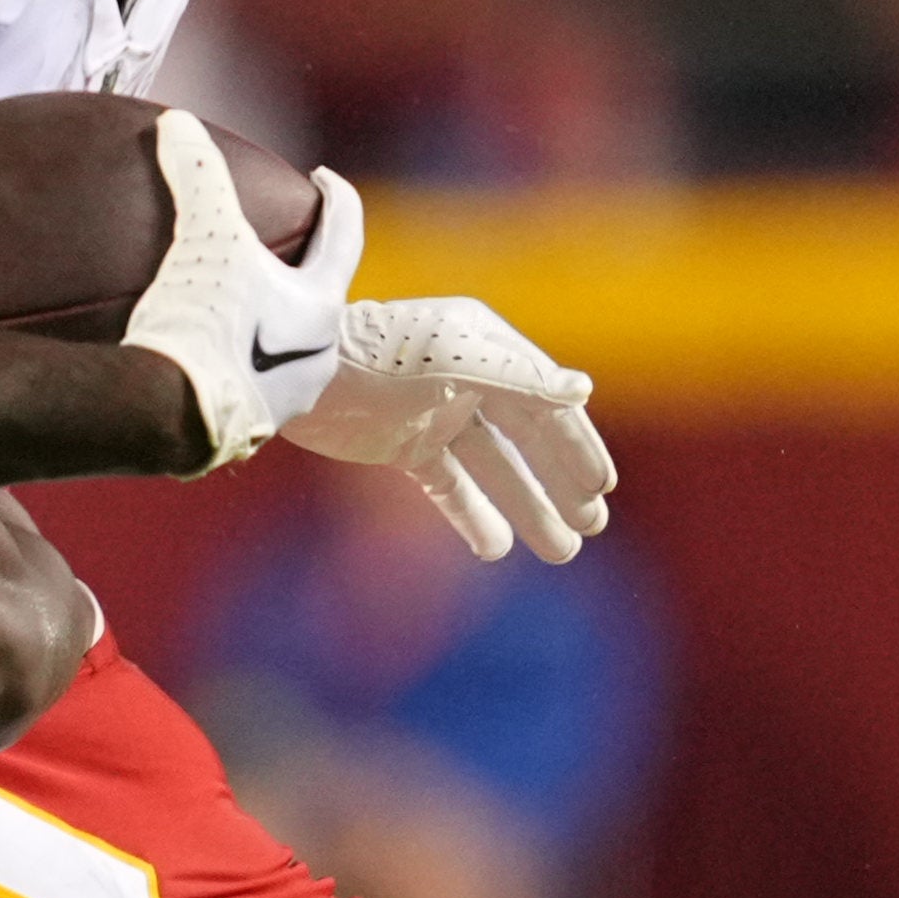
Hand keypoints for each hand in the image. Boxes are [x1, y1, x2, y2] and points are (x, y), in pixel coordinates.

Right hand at [114, 106, 365, 470]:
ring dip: (272, 322)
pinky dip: (241, 361)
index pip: (344, 235)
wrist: (165, 416)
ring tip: (241, 302)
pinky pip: (255, 382)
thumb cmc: (200, 324)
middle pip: (319, 296)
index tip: (323, 177)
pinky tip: (212, 354)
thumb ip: (196, 176)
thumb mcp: (201, 238)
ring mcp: (287, 399)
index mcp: (320, 306)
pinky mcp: (249, 429)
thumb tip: (178, 123)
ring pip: (291, 347)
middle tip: (278, 244)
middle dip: (301, 268)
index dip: (336, 197)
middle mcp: (318, 358)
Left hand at [291, 295, 613, 558]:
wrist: (297, 374)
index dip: (576, 444)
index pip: (546, 401)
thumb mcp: (454, 363)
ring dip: (527, 506)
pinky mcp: (403, 446)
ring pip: (494, 468)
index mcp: (484, 346)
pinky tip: (495, 548)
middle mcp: (466, 378)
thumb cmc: (378, 356)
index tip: (602, 487)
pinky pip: (449, 485)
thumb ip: (520, 379)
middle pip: (527, 438)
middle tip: (592, 527)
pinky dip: (471, 514)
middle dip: (560, 482)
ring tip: (561, 550)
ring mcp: (435, 414)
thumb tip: (584, 390)